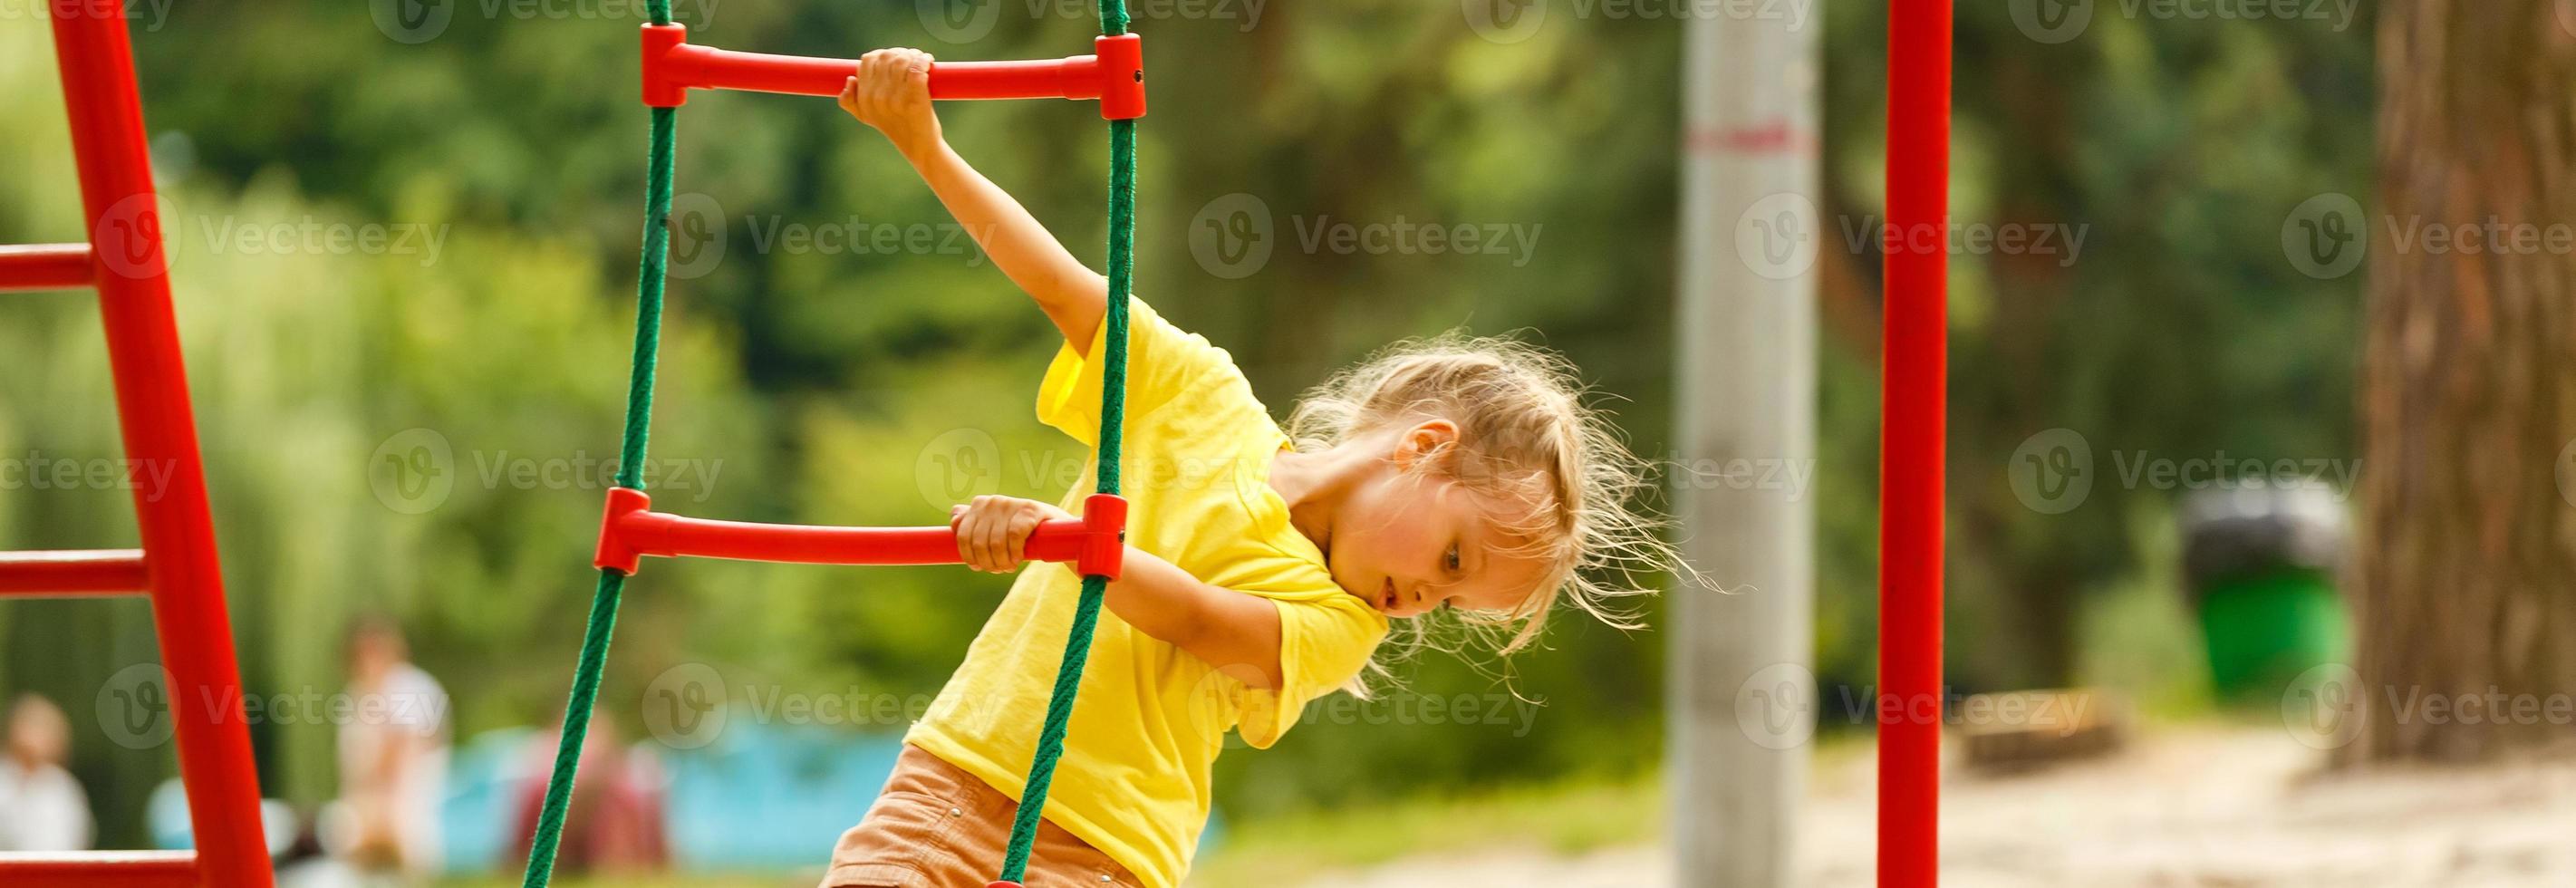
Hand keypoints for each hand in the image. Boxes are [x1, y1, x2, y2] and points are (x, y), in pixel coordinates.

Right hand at [840, 47, 941, 155]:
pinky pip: (917, 69)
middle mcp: (876, 98)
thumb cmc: (897, 126)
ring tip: (922, 60)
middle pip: (886, 57)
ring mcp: (895, 99)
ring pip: (901, 61)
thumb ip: (850, 101)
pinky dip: (924, 61)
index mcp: (864, 98)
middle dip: (900, 52)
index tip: (895, 59)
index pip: (867, 61)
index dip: (882, 54)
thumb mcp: (866, 117)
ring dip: (914, 55)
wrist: (919, 147)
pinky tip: (929, 63)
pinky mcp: (915, 99)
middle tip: (912, 58)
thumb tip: (850, 80)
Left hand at [949, 495, 1073, 572]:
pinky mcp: (1029, 510)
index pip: (962, 535)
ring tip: (1008, 567)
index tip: (978, 567)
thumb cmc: (1020, 529)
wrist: (1055, 526)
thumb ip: (972, 521)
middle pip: (979, 542)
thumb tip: (954, 517)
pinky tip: (1018, 559)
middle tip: (998, 570)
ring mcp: (1010, 503)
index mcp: (979, 504)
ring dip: (1002, 561)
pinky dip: (1015, 553)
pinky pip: (1014, 537)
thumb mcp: (994, 526)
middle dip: (988, 562)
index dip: (969, 556)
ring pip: (996, 543)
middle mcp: (992, 501)